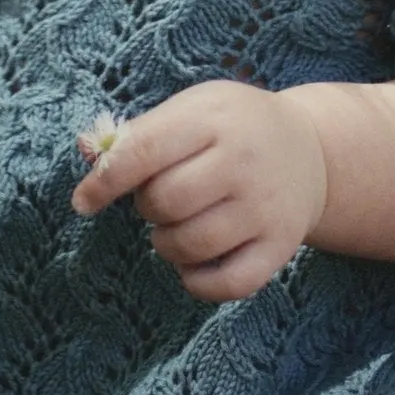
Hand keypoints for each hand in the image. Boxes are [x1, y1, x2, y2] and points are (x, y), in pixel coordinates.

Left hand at [74, 82, 328, 303]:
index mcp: (214, 119)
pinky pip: (226, 285)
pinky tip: (192, 264)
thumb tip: (88, 155)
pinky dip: (196, 282)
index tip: (84, 201)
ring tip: (177, 226)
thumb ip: (141, 134)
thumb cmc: (233, 130)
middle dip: (148, 207)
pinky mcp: (280, 247)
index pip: (145, 152)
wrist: (311, 151)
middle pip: (165, 202)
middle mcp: (244, 162)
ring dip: (166, 244)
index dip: (104, 181)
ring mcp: (265, 208)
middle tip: (162, 198)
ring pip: (190, 246)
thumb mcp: (193, 110)